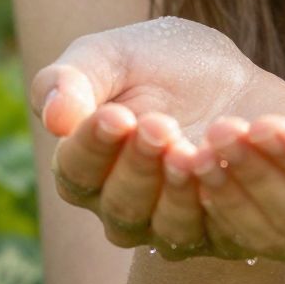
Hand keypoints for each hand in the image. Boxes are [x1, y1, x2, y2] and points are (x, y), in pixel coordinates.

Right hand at [31, 18, 284, 259]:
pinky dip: (226, 197)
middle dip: (140, 166)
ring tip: (193, 149)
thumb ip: (71, 79)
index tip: (116, 116)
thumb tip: (53, 118)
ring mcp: (171, 225)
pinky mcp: (223, 228)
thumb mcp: (109, 55)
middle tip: (159, 125)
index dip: (94, 147)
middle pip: (122, 207)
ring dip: (180, 190)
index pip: (76, 172)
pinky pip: (223, 229)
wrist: (226, 71)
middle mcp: (122, 208)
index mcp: (83, 169)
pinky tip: (231, 160)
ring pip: (170, 228)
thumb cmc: (154, 62)